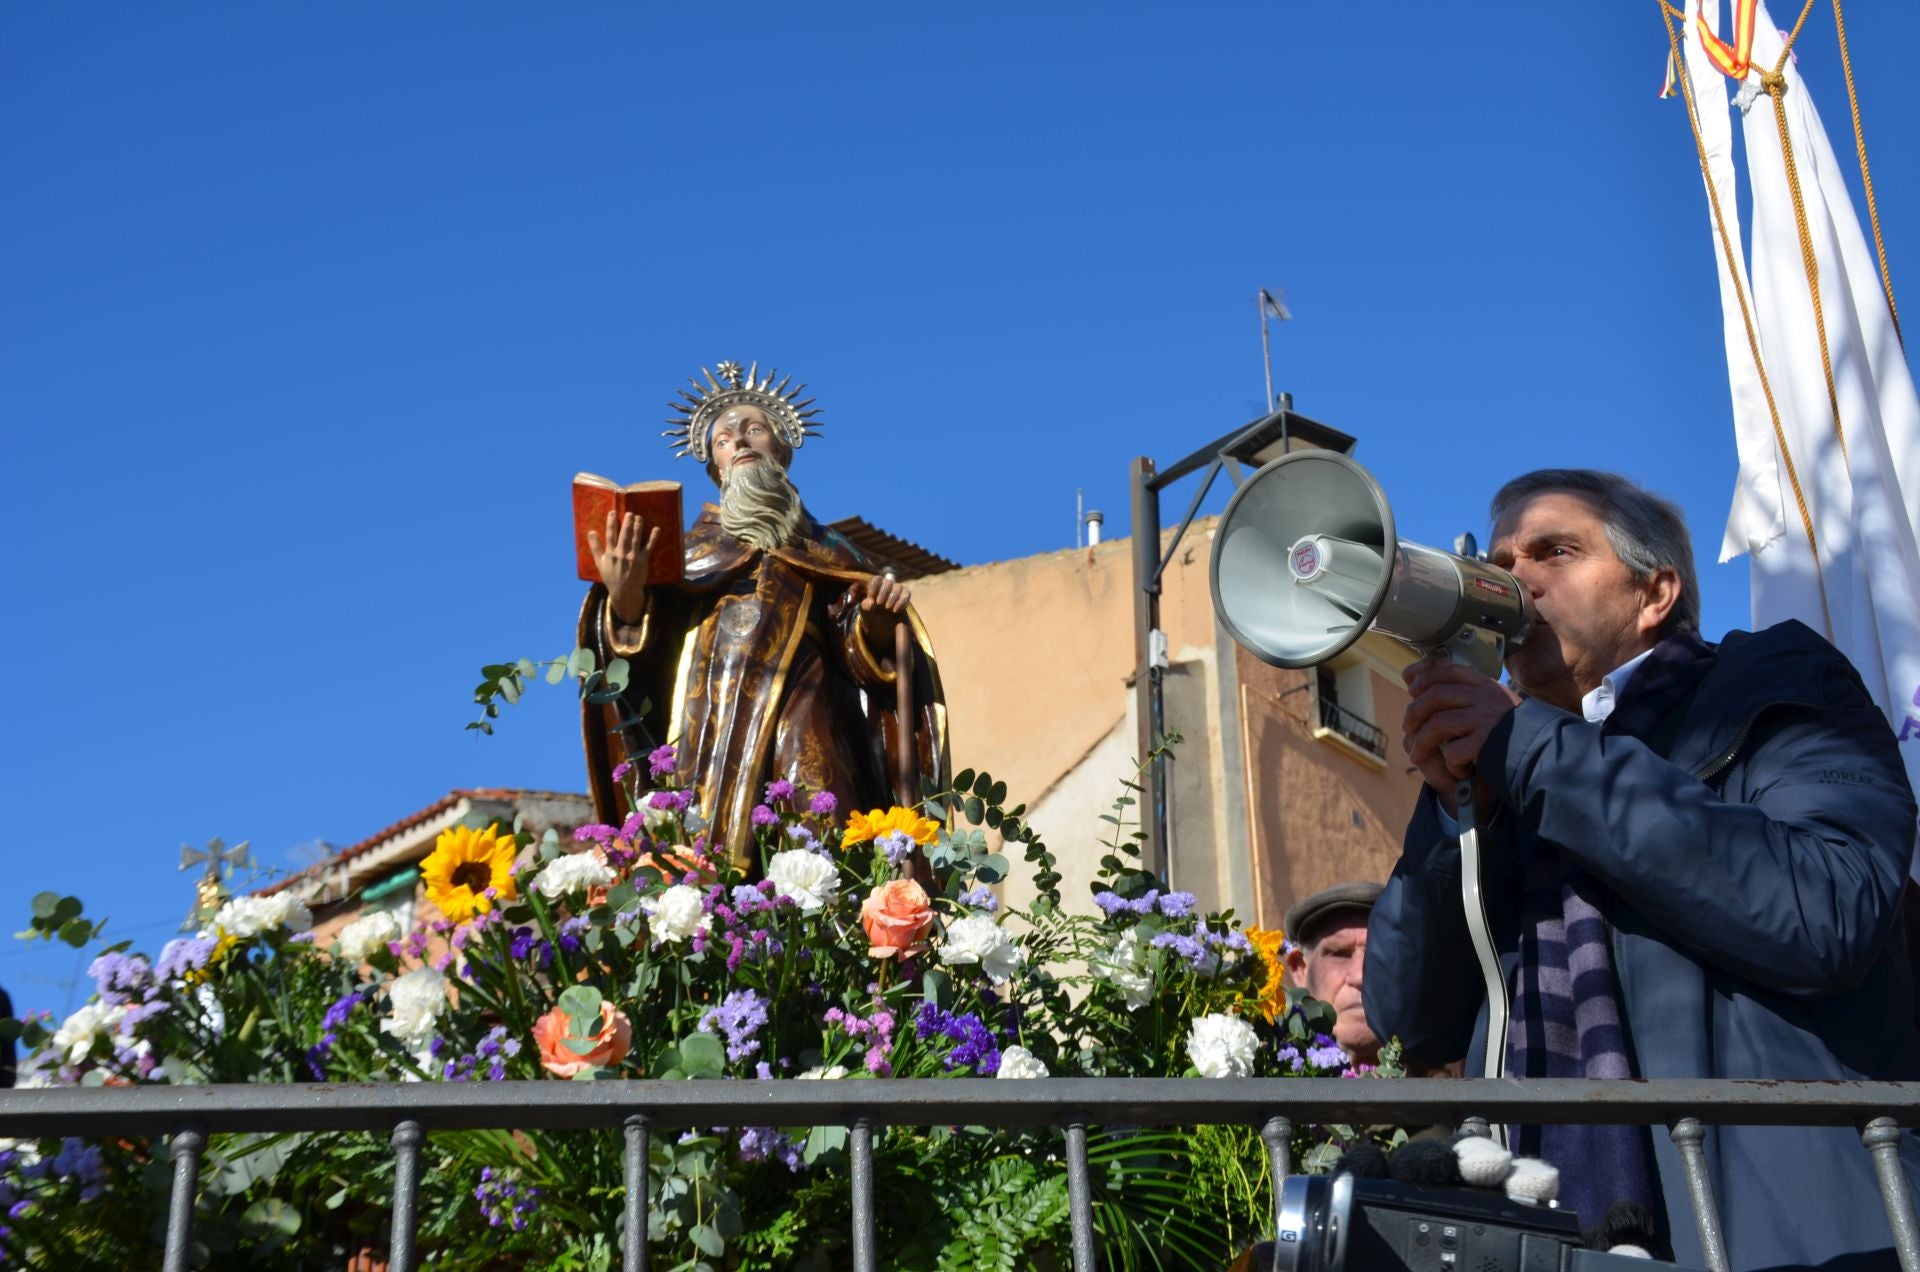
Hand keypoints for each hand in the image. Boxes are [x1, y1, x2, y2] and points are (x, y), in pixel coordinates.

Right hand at [585, 510, 659, 624]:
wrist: (624, 591)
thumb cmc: (611, 576)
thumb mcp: (600, 563)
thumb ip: (595, 547)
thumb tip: (591, 532)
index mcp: (610, 554)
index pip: (610, 535)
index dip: (611, 523)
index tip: (613, 512)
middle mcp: (621, 554)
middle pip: (624, 534)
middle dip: (627, 522)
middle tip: (630, 513)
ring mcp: (633, 557)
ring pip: (636, 538)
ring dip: (638, 526)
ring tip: (639, 517)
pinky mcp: (643, 561)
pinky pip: (649, 547)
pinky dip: (653, 538)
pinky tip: (656, 529)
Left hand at [850, 573, 910, 626]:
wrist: (882, 624)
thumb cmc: (872, 613)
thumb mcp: (865, 611)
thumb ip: (865, 606)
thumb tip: (871, 603)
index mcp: (875, 584)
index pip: (877, 579)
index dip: (874, 588)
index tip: (871, 598)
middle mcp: (887, 584)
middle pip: (888, 582)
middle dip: (884, 594)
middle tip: (879, 605)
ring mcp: (897, 589)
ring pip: (898, 587)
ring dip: (892, 598)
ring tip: (887, 608)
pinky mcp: (905, 595)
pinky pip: (906, 594)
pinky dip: (901, 602)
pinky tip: (895, 611)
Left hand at [1401, 655, 1521, 804]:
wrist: (1540, 753)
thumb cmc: (1508, 729)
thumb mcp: (1489, 701)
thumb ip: (1461, 690)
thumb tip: (1414, 676)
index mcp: (1485, 685)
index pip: (1448, 670)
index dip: (1425, 678)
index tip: (1412, 689)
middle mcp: (1486, 697)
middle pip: (1436, 695)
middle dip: (1414, 712)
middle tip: (1408, 727)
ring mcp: (1487, 719)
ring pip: (1439, 724)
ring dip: (1422, 742)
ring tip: (1416, 754)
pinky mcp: (1487, 743)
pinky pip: (1454, 751)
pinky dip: (1449, 763)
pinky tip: (1456, 769)